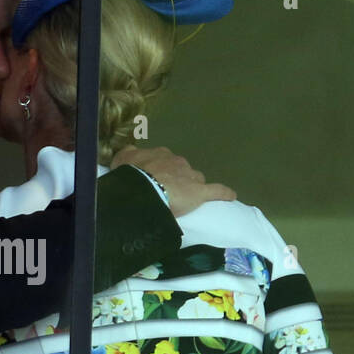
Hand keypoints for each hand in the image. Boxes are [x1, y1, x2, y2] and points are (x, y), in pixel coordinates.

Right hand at [111, 145, 236, 213]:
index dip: (160, 171)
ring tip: (186, 201)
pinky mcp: (201, 192)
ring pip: (196, 180)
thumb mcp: (122, 160)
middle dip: (177, 180)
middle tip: (167, 193)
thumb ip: (128, 155)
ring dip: (193, 187)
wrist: (142, 188)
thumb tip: (131, 152)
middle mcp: (178, 161)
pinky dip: (224, 193)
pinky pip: (217, 191)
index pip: (164, 161)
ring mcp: (191, 176)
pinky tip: (231, 196)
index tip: (155, 181)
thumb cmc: (131, 176)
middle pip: (182, 170)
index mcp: (161, 154)